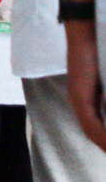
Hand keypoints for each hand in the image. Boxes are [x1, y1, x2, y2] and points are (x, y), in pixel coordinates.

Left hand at [64, 21, 105, 152]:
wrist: (86, 36)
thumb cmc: (99, 55)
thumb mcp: (104, 81)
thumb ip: (104, 95)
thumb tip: (104, 97)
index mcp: (87, 99)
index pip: (96, 127)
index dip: (105, 140)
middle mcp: (79, 102)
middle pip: (93, 132)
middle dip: (105, 145)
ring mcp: (78, 99)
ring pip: (92, 129)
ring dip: (104, 142)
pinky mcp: (80, 96)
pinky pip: (90, 121)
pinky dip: (101, 133)